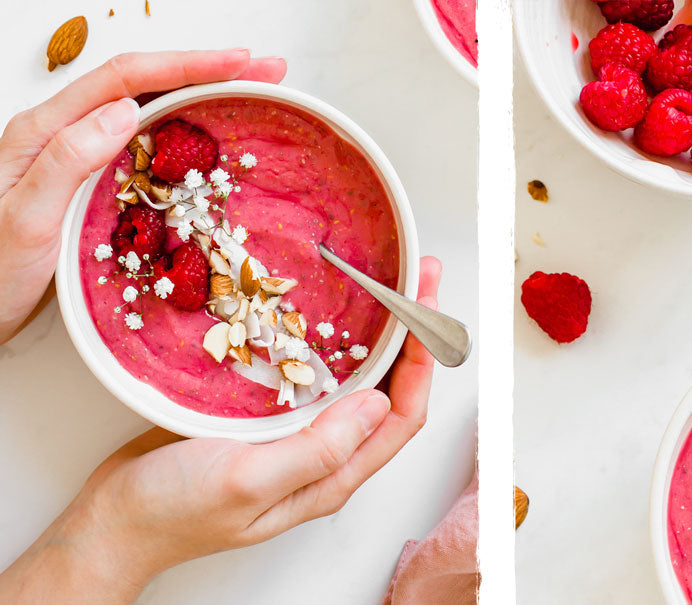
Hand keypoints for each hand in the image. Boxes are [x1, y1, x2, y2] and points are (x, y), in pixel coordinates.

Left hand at [0, 49, 286, 344]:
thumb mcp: (27, 219)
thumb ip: (69, 159)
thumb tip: (126, 111)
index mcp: (44, 130)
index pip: (125, 79)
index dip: (188, 64)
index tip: (239, 62)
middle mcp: (62, 133)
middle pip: (142, 82)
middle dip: (206, 70)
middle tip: (263, 71)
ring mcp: (78, 155)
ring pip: (146, 106)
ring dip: (200, 93)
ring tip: (248, 91)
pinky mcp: (91, 180)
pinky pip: (144, 142)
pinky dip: (185, 127)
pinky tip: (210, 135)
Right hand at [0, 257, 441, 603]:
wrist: (110, 521)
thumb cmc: (173, 512)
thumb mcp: (249, 481)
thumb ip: (317, 449)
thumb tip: (379, 405)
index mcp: (332, 476)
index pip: (402, 417)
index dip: (423, 364)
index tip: (427, 311)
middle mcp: (323, 456)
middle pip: (388, 391)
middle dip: (410, 335)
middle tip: (419, 278)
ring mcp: (294, 436)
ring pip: (352, 379)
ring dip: (374, 333)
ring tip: (388, 283)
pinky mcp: (264, 418)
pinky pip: (308, 374)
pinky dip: (324, 340)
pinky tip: (323, 308)